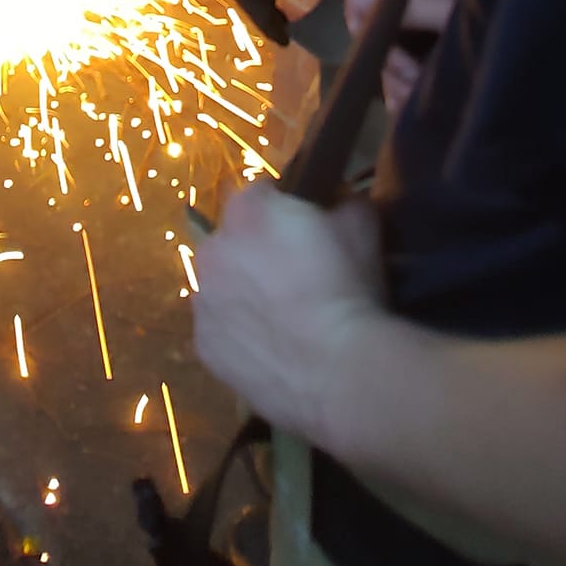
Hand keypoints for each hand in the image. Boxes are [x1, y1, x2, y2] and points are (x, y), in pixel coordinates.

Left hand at [193, 183, 382, 444]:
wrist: (338, 370)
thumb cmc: (347, 289)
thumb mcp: (362, 228)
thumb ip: (345, 204)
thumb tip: (342, 203)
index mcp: (248, 211)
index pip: (259, 194)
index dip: (283, 210)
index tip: (305, 230)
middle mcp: (213, 249)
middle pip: (232, 240)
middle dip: (257, 251)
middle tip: (294, 275)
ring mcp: (204, 301)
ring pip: (221, 286)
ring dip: (243, 292)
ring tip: (283, 318)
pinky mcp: (204, 346)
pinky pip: (219, 330)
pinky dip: (238, 334)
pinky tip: (272, 348)